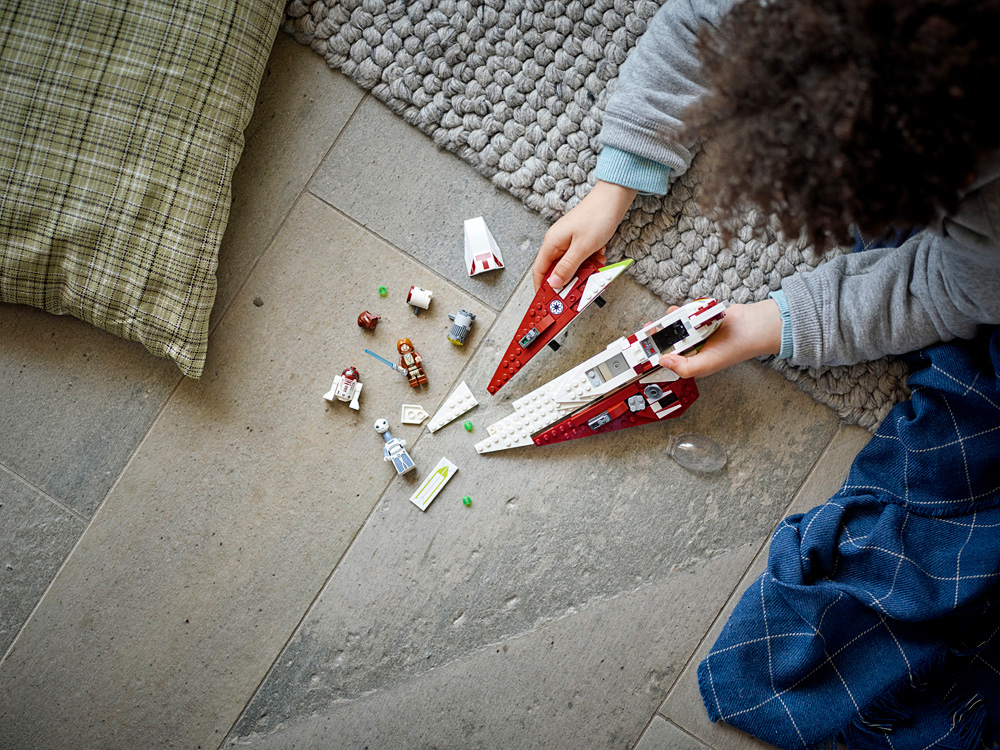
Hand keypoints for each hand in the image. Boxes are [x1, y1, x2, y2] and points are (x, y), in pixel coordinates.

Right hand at [532, 181, 637, 290]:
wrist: (613, 198)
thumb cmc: (597, 216)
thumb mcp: (582, 248)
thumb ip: (566, 268)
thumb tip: (553, 284)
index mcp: (552, 243)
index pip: (539, 271)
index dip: (541, 288)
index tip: (547, 301)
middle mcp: (557, 242)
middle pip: (555, 270)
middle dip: (567, 281)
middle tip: (577, 291)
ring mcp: (568, 240)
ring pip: (570, 265)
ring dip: (582, 271)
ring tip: (594, 270)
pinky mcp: (579, 239)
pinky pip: (580, 258)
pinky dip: (589, 261)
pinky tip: (599, 257)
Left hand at [659, 300, 782, 377]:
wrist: (753, 326)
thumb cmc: (735, 349)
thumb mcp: (706, 364)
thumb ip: (684, 367)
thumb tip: (663, 361)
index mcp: (690, 363)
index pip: (666, 362)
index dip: (652, 358)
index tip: (639, 352)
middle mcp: (690, 349)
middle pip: (666, 342)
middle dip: (656, 336)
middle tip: (648, 330)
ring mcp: (694, 333)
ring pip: (673, 327)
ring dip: (668, 322)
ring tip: (667, 318)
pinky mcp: (698, 319)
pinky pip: (683, 314)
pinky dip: (681, 312)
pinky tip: (682, 311)